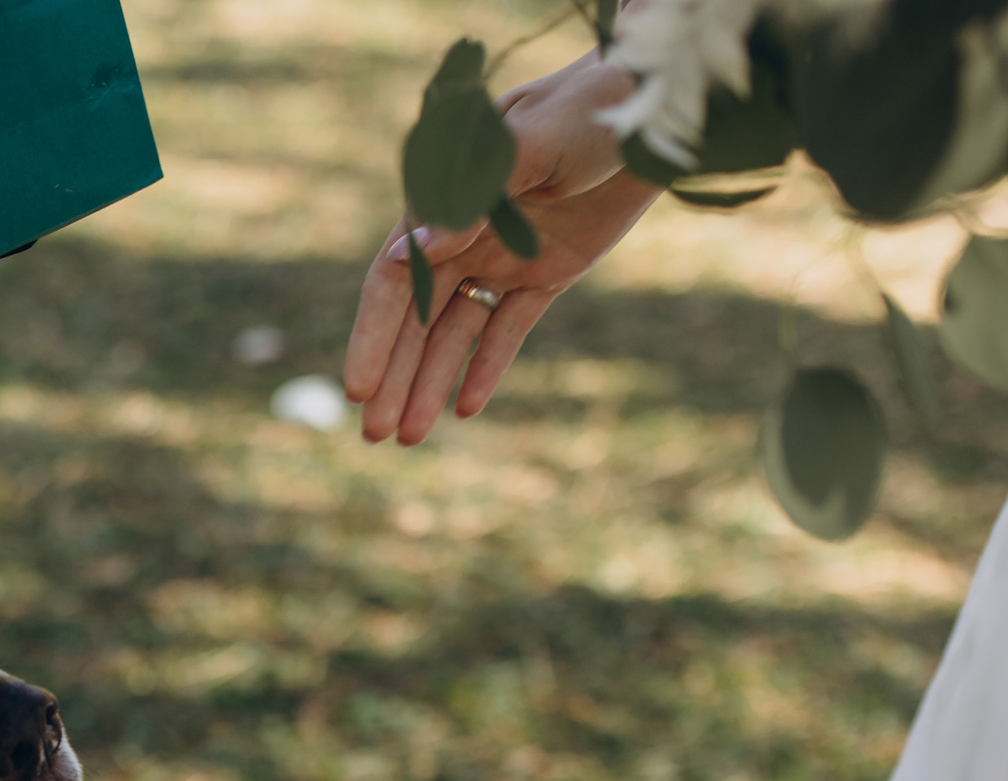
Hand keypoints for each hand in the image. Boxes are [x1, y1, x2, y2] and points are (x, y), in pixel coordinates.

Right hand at [344, 51, 664, 444]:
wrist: (648, 113)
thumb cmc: (582, 113)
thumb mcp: (527, 149)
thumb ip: (471, 201)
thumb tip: (408, 253)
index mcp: (441, 203)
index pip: (393, 281)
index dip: (373, 337)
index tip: (359, 388)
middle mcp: (462, 236)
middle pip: (415, 320)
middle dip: (395, 378)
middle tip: (374, 435)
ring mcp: (501, 257)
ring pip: (455, 334)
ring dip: (430, 384)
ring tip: (412, 438)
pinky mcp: (545, 274)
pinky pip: (508, 330)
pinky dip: (487, 367)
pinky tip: (467, 408)